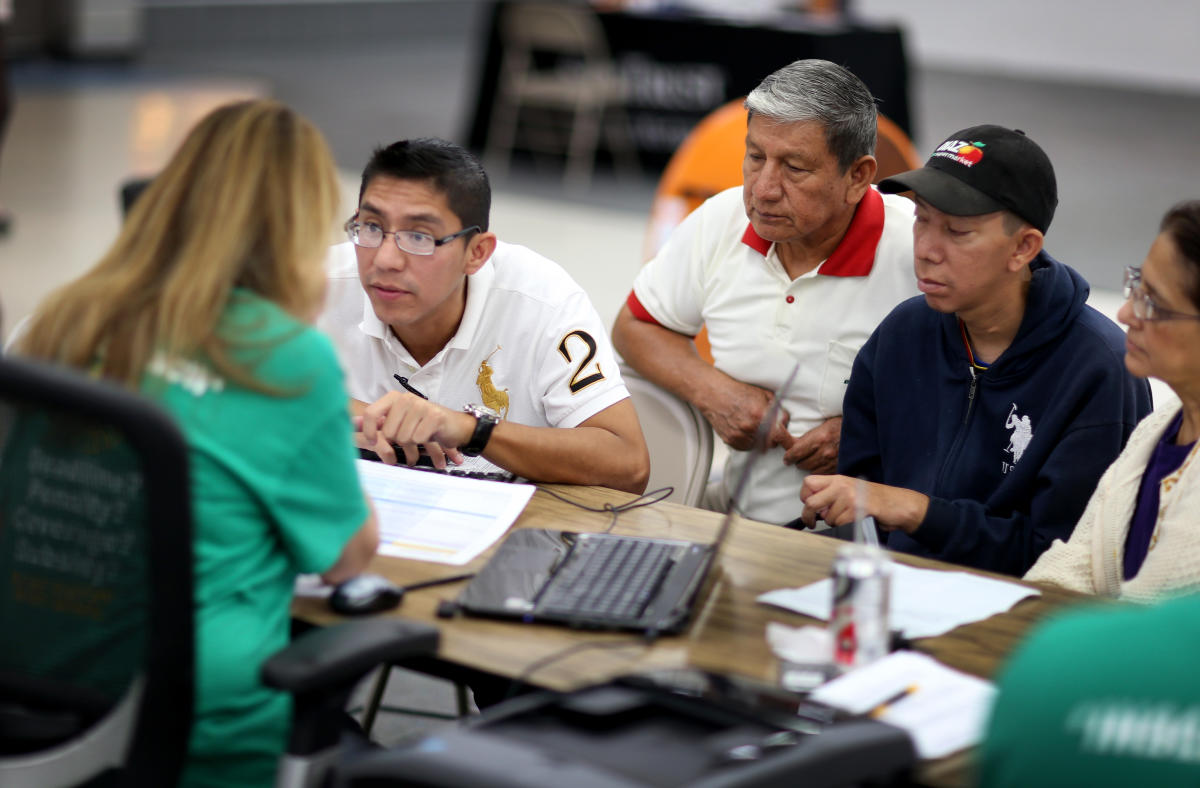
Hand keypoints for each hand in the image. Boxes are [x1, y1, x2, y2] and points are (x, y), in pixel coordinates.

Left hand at [355, 391, 470, 468]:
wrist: (456, 427)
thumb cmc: (424, 426)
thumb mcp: (398, 423)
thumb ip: (374, 423)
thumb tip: (352, 423)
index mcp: (394, 398)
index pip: (371, 414)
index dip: (369, 431)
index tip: (373, 442)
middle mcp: (406, 398)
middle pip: (388, 432)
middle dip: (398, 441)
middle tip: (410, 437)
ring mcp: (421, 405)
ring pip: (403, 437)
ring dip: (412, 444)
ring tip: (421, 436)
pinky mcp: (434, 416)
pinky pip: (418, 438)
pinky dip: (424, 442)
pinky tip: (431, 436)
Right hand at [701, 379, 792, 451]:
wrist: (713, 394)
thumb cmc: (737, 391)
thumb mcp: (762, 393)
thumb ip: (777, 408)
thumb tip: (785, 421)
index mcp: (760, 414)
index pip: (779, 435)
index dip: (783, 435)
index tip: (782, 433)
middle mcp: (749, 427)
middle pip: (770, 444)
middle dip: (772, 438)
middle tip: (768, 429)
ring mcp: (738, 435)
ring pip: (758, 447)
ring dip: (759, 441)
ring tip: (754, 427)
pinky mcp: (730, 441)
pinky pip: (745, 447)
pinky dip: (748, 442)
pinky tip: (744, 430)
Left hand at [784, 416, 840, 472]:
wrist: (863, 432)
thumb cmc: (842, 426)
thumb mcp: (824, 425)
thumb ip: (807, 436)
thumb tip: (790, 443)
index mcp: (818, 438)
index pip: (794, 453)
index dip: (788, 457)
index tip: (787, 459)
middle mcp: (825, 452)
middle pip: (801, 464)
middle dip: (798, 461)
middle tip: (799, 458)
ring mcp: (832, 462)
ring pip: (811, 471)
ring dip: (809, 467)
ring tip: (812, 461)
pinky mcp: (839, 469)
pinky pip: (823, 475)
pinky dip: (820, 471)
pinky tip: (821, 465)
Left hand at [798, 474, 928, 533]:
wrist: (896, 504)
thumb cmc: (874, 499)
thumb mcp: (849, 490)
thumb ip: (830, 495)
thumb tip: (812, 508)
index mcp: (837, 479)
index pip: (808, 483)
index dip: (804, 496)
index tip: (807, 505)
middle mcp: (841, 486)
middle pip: (811, 502)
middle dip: (808, 516)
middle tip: (811, 522)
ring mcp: (849, 497)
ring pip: (827, 517)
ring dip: (834, 522)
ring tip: (847, 516)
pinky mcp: (857, 509)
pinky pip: (840, 524)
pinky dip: (844, 526)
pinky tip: (854, 519)